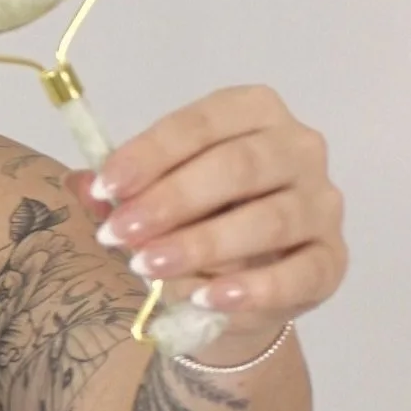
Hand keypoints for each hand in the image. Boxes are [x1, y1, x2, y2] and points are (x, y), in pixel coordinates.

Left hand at [64, 84, 347, 345]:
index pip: (202, 123)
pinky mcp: (331, 259)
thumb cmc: (194, 222)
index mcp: (254, 113)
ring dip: (203, 243)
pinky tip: (209, 298)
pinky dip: (253, 288)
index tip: (105, 188)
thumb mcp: (151, 203)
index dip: (150, 154)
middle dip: (171, 200)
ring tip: (149, 266)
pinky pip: (298, 273)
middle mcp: (298, 148)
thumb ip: (121, 192)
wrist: (233, 291)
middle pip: (239, 166)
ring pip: (270, 219)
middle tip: (119, 234)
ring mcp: (322, 204)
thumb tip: (79, 184)